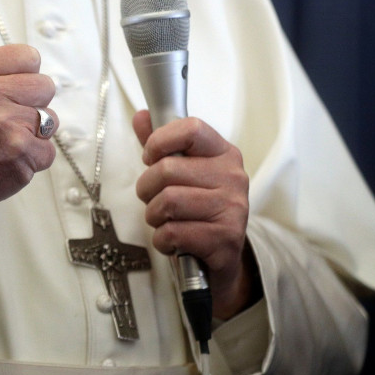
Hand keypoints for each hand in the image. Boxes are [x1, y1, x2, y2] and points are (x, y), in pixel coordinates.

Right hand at [0, 45, 57, 237]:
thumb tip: (27, 58)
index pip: (28, 56)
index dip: (25, 76)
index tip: (11, 92)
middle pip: (46, 85)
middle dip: (34, 104)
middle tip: (8, 121)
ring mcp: (4, 123)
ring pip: (51, 118)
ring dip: (35, 133)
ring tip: (6, 141)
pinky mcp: (20, 152)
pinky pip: (50, 149)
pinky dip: (35, 158)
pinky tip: (10, 160)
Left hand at [132, 111, 253, 319]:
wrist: (221, 258)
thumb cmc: (198, 210)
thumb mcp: (183, 174)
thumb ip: (162, 146)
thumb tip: (142, 115)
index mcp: (224, 154)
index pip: (191, 128)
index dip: (159, 140)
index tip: (150, 157)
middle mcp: (233, 177)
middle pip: (167, 170)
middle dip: (147, 189)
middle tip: (153, 199)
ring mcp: (232, 208)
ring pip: (167, 202)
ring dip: (153, 217)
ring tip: (164, 221)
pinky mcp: (225, 239)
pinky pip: (172, 232)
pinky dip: (162, 240)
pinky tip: (173, 241)